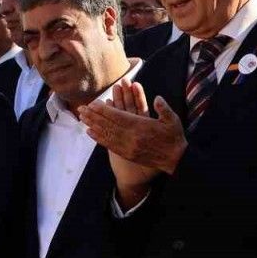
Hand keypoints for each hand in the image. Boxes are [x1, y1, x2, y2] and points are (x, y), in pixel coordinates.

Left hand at [78, 79, 176, 207]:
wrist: (176, 160)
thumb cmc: (174, 137)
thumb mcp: (173, 120)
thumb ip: (164, 108)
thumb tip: (156, 97)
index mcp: (141, 126)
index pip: (118, 116)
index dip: (103, 110)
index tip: (92, 104)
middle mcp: (131, 137)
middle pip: (108, 125)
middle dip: (93, 116)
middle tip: (80, 109)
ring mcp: (128, 147)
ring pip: (106, 134)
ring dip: (93, 125)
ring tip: (81, 118)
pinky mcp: (127, 154)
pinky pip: (110, 145)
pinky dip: (98, 138)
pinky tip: (90, 132)